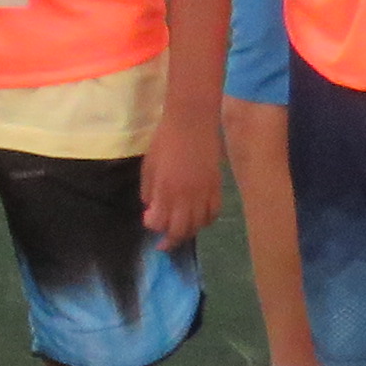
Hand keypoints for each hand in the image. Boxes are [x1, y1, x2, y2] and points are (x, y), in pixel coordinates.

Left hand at [142, 105, 221, 249]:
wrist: (192, 121)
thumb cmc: (165, 139)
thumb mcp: (149, 164)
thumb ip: (148, 189)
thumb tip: (150, 207)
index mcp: (165, 191)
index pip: (159, 222)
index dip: (152, 225)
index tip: (148, 220)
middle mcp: (186, 197)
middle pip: (179, 231)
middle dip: (170, 240)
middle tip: (163, 243)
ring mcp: (203, 194)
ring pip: (198, 225)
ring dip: (187, 232)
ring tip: (180, 231)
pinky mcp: (216, 187)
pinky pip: (214, 213)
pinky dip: (206, 221)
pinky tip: (199, 220)